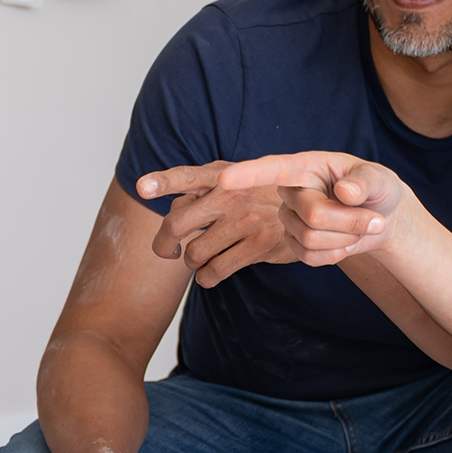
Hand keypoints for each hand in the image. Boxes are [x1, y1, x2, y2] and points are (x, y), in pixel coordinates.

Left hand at [132, 162, 318, 286]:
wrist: (310, 207)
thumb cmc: (260, 193)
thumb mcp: (235, 177)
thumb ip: (201, 187)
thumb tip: (169, 207)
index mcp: (221, 175)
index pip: (185, 176)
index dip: (162, 181)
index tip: (142, 188)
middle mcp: (231, 194)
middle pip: (177, 223)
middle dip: (163, 243)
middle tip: (167, 251)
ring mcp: (246, 220)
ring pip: (194, 252)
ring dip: (191, 262)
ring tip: (198, 259)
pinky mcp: (259, 245)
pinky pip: (216, 271)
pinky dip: (206, 278)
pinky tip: (209, 274)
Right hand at [201, 152, 412, 264]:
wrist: (381, 218)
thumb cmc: (378, 190)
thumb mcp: (380, 179)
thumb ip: (365, 182)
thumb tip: (344, 192)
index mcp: (305, 167)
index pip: (273, 169)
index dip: (248, 174)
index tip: (224, 178)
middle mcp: (290, 192)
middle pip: (312, 215)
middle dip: (349, 222)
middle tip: (375, 219)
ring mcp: (289, 220)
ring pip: (312, 239)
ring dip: (346, 238)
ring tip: (359, 227)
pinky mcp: (293, 245)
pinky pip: (311, 257)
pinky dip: (338, 254)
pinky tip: (345, 242)